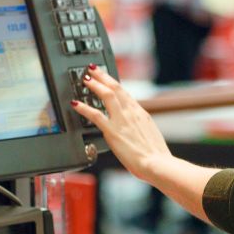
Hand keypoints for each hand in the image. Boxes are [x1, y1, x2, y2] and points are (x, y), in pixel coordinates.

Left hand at [73, 65, 171, 182]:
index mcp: (141, 114)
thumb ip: (141, 129)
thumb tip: (136, 130)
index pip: (125, 93)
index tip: (107, 79)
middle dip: (103, 76)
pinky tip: (75, 104)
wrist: (157, 163)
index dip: (114, 84)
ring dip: (94, 85)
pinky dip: (84, 108)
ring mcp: (122, 120)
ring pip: (106, 94)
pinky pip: (95, 115)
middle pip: (116, 87)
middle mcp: (131, 112)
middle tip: (92, 69)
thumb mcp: (150, 136)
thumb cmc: (155, 155)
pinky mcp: (112, 131)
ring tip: (84, 79)